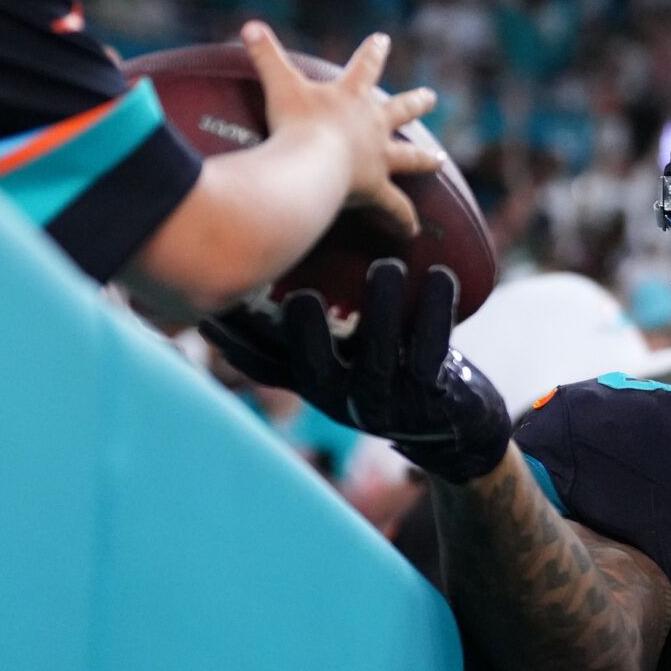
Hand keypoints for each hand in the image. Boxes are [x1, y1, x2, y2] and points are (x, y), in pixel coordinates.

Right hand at [202, 260, 510, 484]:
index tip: (212, 312)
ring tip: (386, 267)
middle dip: (305, 334)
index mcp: (315, 381)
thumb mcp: (347, 353)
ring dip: (381, 310)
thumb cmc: (393, 369)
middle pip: (313, 369)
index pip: (267, 366)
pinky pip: (431, 352)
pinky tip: (442, 275)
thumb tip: (275, 244)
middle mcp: (342, 398)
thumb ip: (316, 322)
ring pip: (377, 357)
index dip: (237, 343)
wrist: (458, 427)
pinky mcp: (430, 396)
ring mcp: (386, 402)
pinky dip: (435, 311)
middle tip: (300, 296)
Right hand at [241, 22, 439, 237]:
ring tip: (440, 160)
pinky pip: (394, 208)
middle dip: (415, 102)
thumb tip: (249, 24)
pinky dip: (403, 219)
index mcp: (351, 97)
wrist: (310, 164)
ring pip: (409, 156)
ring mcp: (378, 157)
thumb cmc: (295, 123)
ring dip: (424, 158)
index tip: (383, 39)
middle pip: (401, 109)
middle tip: (430, 96)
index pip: (366, 66)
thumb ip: (265, 55)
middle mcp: (373, 125)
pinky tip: (411, 231)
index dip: (373, 51)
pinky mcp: (376, 188)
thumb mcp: (279, 84)